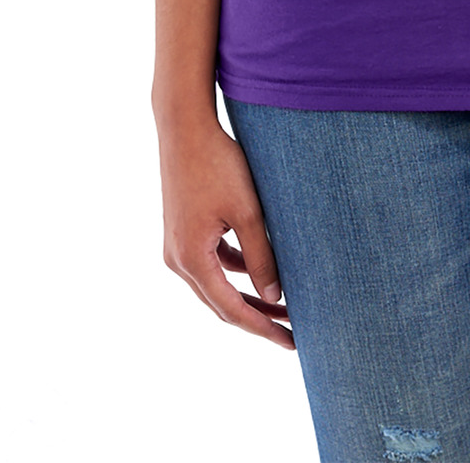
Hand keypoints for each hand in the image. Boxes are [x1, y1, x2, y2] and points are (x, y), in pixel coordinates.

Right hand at [157, 117, 295, 349]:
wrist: (185, 127)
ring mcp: (177, 246)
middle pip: (221, 303)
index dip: (262, 328)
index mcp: (190, 259)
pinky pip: (212, 262)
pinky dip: (236, 270)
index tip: (290, 342)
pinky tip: (261, 270)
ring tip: (283, 305)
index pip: (230, 309)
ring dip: (248, 294)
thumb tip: (274, 295)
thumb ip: (261, 255)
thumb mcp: (247, 211)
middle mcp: (177, 259)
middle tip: (292, 332)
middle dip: (258, 317)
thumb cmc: (218, 164)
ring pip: (216, 284)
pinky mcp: (183, 231)